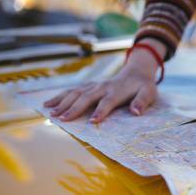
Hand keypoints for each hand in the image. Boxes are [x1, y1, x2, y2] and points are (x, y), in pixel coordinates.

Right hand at [43, 39, 163, 122]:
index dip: (101, 111)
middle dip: (74, 108)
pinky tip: (47, 104)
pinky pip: (71, 91)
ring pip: (75, 93)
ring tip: (51, 113)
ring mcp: (93, 85)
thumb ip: (142, 102)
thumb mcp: (148, 93)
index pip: (108, 102)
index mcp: (117, 90)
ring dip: (63, 102)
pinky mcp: (88, 86)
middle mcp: (103, 87)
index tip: (93, 122)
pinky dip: (59, 97)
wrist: (135, 72)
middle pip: (87, 97)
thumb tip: (136, 112)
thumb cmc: (143, 87)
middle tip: (63, 119)